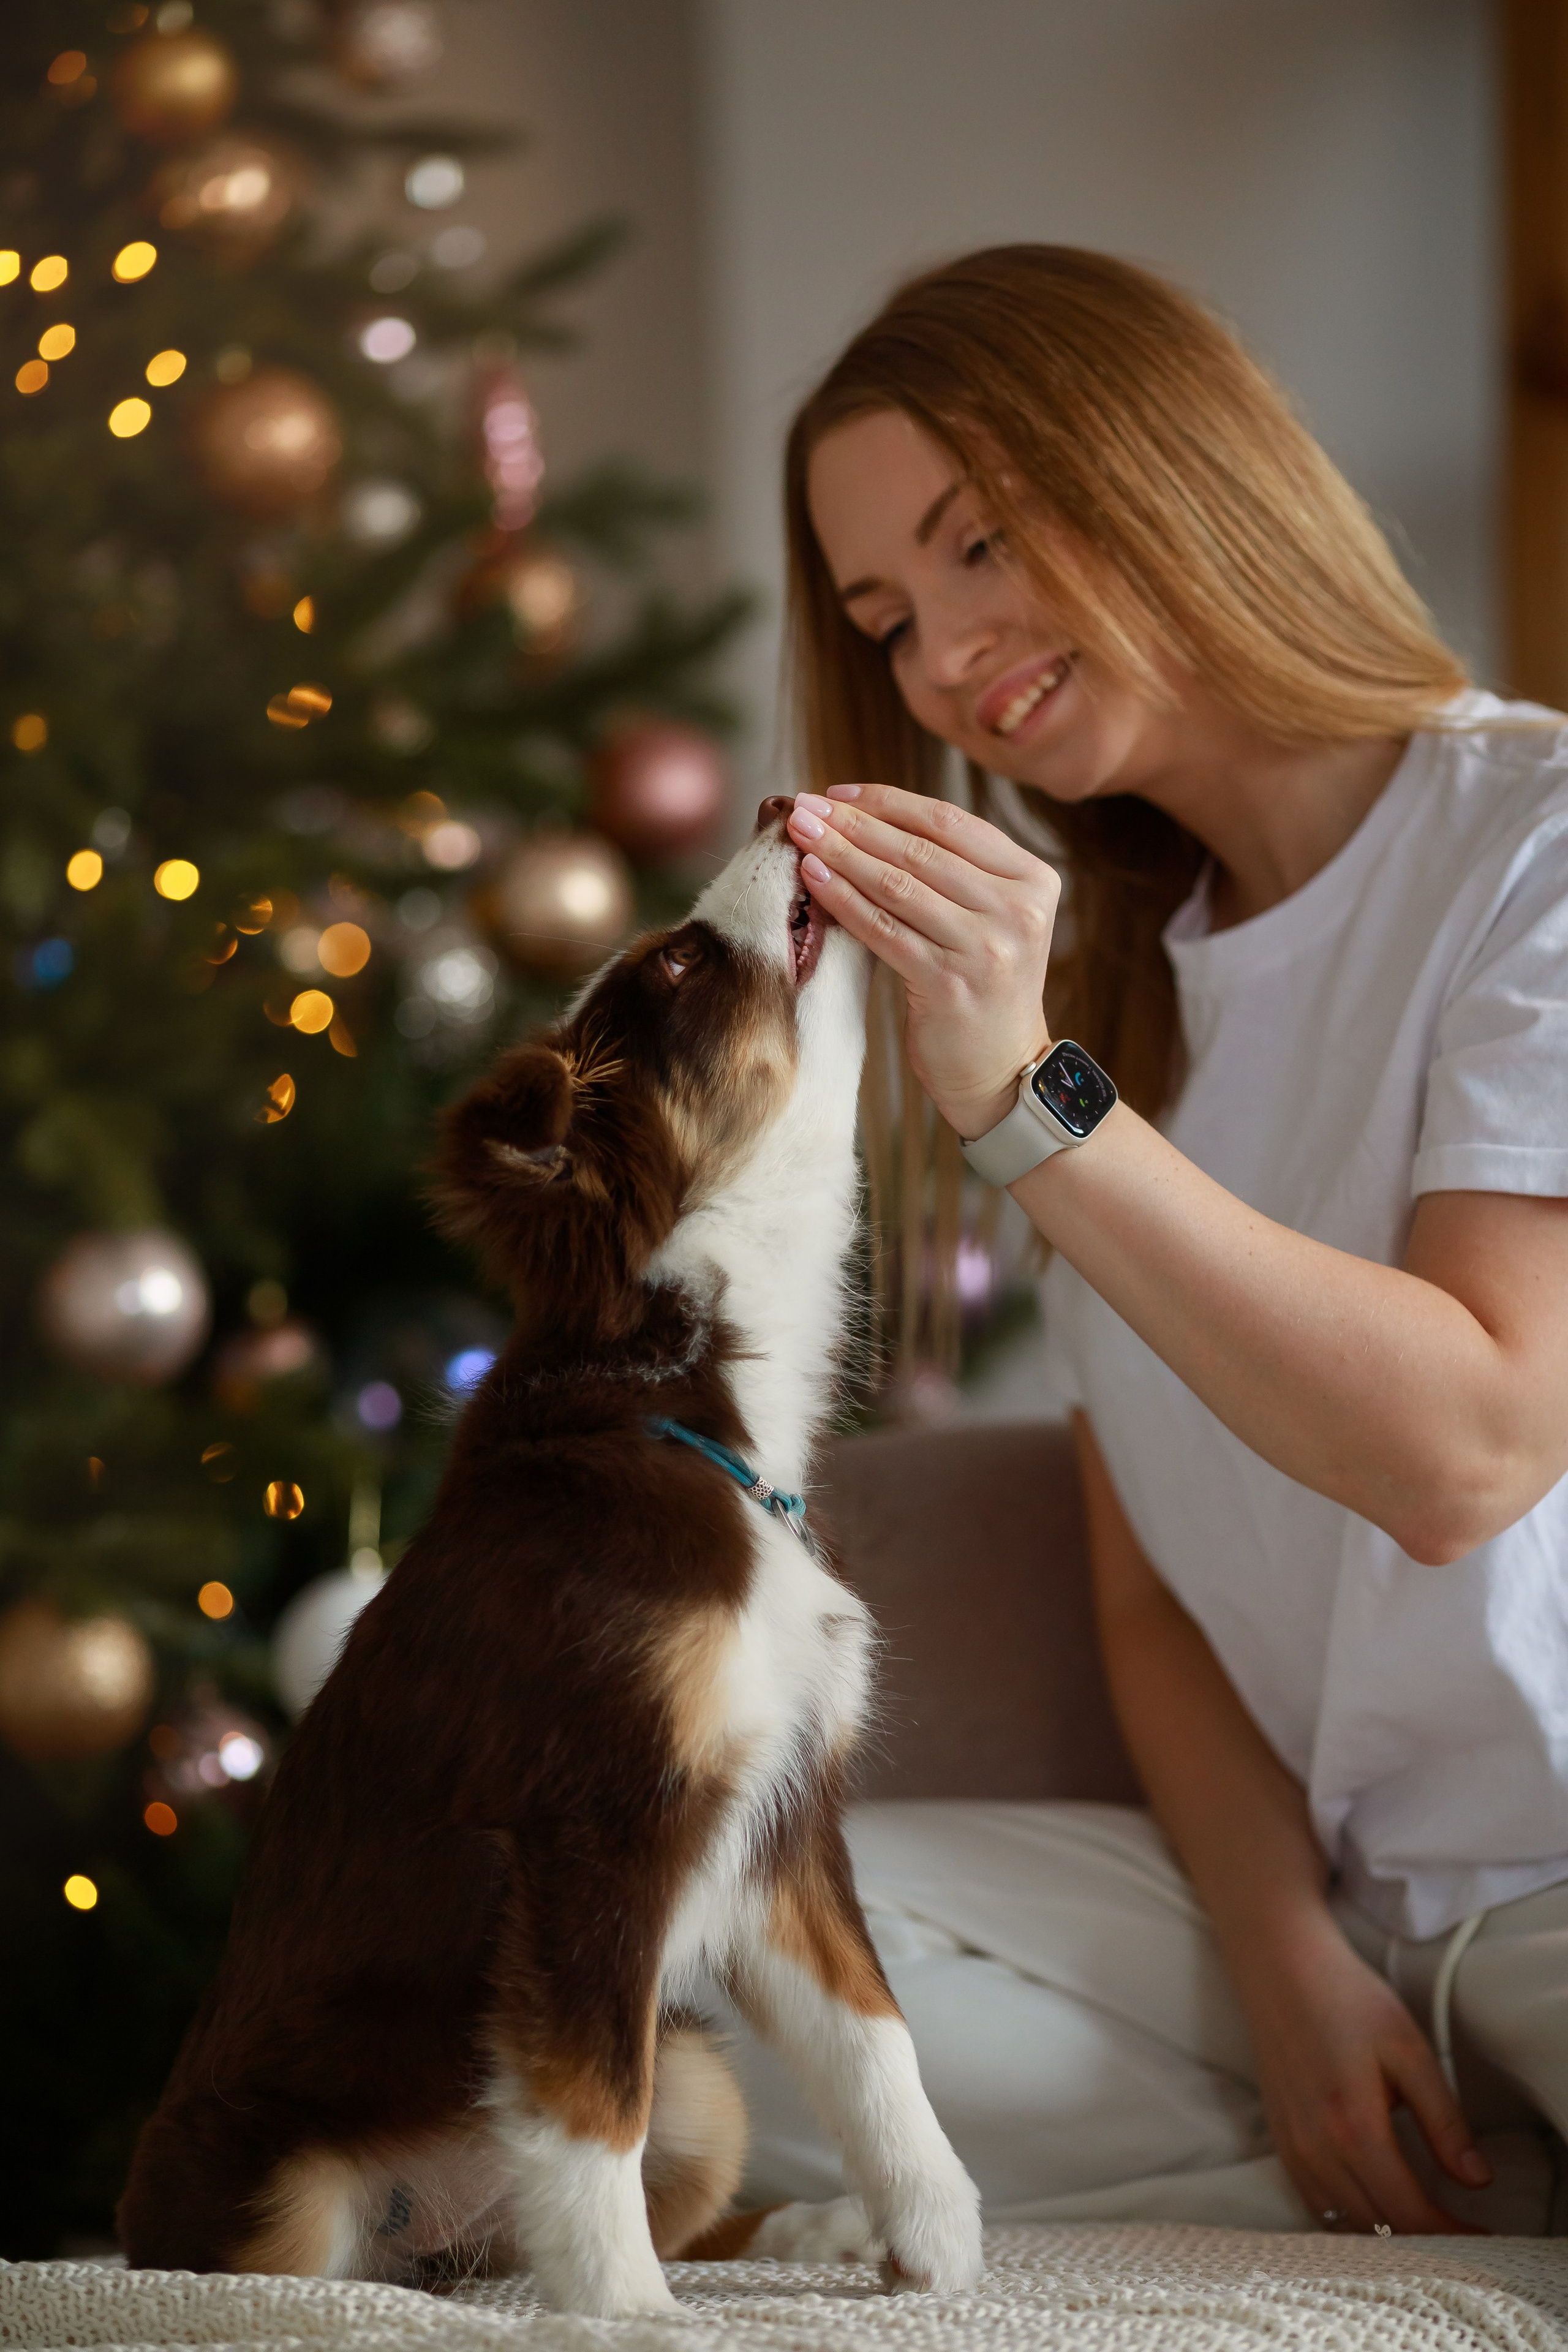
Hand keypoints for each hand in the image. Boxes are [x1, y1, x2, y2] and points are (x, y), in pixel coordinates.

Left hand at [786, 784, 1059, 1137]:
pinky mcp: (950, 983)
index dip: (887, 802)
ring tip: (799, 833)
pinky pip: (884, 930)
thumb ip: (954, 871)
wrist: (1002, 1069)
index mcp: (1032, 878)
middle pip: (920, 848)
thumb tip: (867, 818)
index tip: (837, 793)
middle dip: (854, 824)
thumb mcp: (990, 918)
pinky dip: (844, 900)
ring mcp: (987, 947)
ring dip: (840, 854)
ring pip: (897, 885)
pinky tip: (813, 880)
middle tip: (804, 805)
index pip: (950, 822)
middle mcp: (1017, 908)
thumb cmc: (983, 986)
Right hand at [1236, 1907, 1489, 2233]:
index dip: (1452, 2233)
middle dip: (1424, 2240)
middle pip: (1378, 2228)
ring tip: (1423, 2223)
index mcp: (1353, 2127)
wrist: (1281, 1968)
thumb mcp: (1410, 2051)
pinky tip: (1374, 2205)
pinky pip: (1316, 2205)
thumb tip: (1477, 2179)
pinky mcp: (1280, 2141)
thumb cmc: (1347, 2000)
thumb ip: (1445, 2121)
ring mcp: (1292, 2148)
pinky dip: (1349, 2219)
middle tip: (1460, 2228)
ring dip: (1386, 2234)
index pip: (1409, 2213)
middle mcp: (1316, 2149)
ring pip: (1344, 2224)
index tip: (1480, 2233)